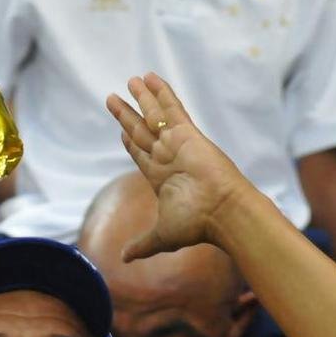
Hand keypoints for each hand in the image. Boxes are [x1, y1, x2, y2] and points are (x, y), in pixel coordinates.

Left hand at [106, 73, 250, 261]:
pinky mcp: (187, 134)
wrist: (222, 212)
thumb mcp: (161, 236)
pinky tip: (150, 78)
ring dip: (141, 98)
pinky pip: (171, 109)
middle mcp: (168, 158)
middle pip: (142, 131)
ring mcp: (177, 144)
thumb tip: (124, 258)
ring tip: (130, 80)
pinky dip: (161, 93)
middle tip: (113, 98)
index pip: (141, 155)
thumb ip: (142, 244)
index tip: (122, 130)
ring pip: (154, 116)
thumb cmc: (196, 224)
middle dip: (127, 115)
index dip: (130, 141)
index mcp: (162, 178)